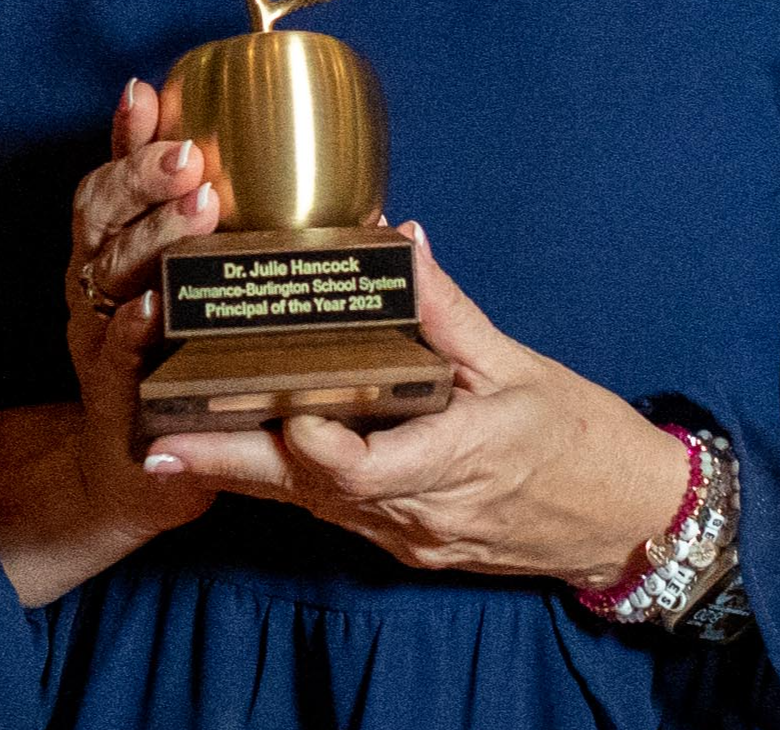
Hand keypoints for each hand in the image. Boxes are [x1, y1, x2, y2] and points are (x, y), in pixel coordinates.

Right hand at [0, 77, 221, 602]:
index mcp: (105, 252)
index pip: (105, 179)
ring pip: (111, 277)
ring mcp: (97, 340)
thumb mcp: (168, 275)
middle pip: (101, 218)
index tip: (146, 94)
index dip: (122, 136)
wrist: (128, 473)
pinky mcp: (114, 398)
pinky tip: (155, 304)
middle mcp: (92, 288)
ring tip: (198, 208)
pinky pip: (116, 357)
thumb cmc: (162, 355)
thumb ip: (186, 214)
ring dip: (152, 239)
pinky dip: (132, 328)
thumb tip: (225, 148)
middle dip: (141, 179)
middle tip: (192, 157)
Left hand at [142, 222, 690, 587]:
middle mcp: (420, 511)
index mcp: (458, 460)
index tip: (279, 409)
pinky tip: (237, 452)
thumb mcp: (519, 363)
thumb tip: (398, 238)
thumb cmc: (576, 436)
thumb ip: (449, 309)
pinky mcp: (404, 541)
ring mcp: (409, 534)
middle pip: (310, 494)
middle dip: (230, 466)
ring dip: (242, 473)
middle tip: (159, 442)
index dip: (317, 443)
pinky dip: (284, 480)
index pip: (368, 468)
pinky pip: (331, 512)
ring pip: (309, 506)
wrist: (620, 517)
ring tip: (169, 439)